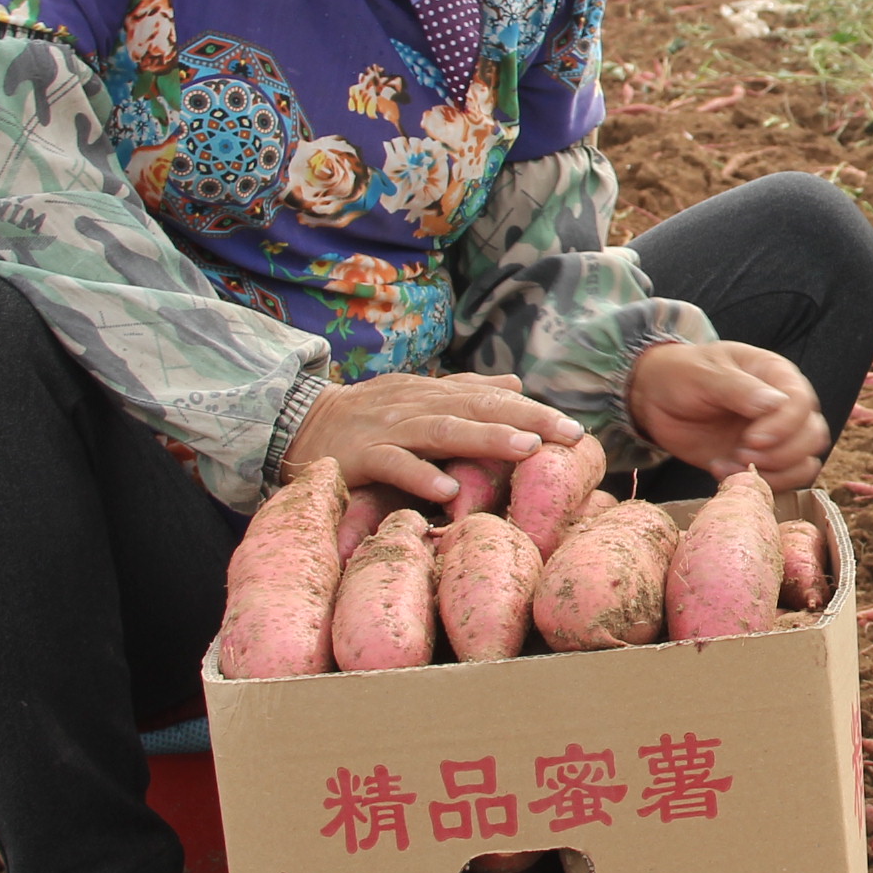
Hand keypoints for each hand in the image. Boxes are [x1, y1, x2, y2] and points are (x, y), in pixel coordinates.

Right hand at [282, 374, 585, 500]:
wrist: (298, 427)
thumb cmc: (367, 419)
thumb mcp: (418, 398)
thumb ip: (465, 392)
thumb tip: (517, 382)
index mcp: (431, 394)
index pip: (490, 399)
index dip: (532, 411)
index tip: (574, 429)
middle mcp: (414, 405)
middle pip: (476, 409)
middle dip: (525, 421)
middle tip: (567, 435)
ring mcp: (386, 431)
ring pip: (442, 431)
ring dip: (485, 439)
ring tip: (526, 449)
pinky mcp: (359, 458)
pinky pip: (392, 466)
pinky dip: (419, 476)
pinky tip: (447, 491)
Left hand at [629, 341, 829, 489]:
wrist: (657, 398)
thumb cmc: (682, 375)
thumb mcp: (704, 374)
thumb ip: (738, 388)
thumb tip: (774, 403)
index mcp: (776, 376)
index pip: (802, 403)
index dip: (784, 426)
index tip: (751, 438)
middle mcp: (784, 407)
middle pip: (812, 437)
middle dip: (780, 453)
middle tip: (741, 451)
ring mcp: (775, 437)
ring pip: (804, 463)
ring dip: (772, 472)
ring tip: (732, 462)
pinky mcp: (760, 461)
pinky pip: (781, 481)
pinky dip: (757, 484)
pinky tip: (722, 470)